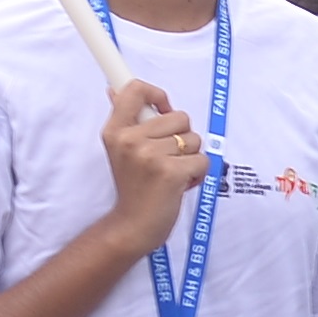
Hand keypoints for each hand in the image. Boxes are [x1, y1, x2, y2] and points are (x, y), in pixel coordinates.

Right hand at [96, 76, 206, 256]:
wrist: (132, 227)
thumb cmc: (133, 188)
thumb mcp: (119, 150)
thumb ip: (124, 120)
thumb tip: (115, 90)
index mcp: (115, 131)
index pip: (135, 90)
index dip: (157, 94)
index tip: (163, 109)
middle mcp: (130, 140)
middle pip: (179, 116)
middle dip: (182, 137)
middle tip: (168, 157)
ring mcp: (150, 156)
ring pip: (193, 139)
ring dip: (190, 157)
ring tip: (173, 172)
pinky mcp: (171, 172)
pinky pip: (202, 160)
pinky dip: (198, 174)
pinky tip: (181, 184)